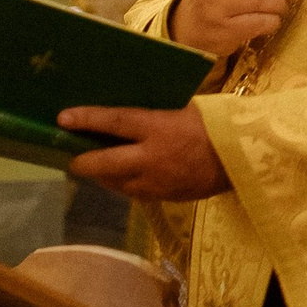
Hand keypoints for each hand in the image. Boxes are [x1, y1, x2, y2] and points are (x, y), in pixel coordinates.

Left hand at [63, 101, 228, 201]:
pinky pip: (134, 193)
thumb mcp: (186, 109)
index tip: (63, 118)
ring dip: (103, 175)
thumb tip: (130, 115)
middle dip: (83, 161)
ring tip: (96, 167)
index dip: (86, 120)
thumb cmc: (217, 125)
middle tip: (71, 159)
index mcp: (158, 128)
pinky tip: (123, 179)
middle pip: (105, 163)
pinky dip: (124, 185)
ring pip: (115, 183)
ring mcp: (156, 182)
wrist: (243, 160)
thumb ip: (157, 114)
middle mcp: (151, 158)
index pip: (114, 122)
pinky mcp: (163, 197)